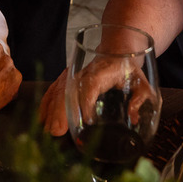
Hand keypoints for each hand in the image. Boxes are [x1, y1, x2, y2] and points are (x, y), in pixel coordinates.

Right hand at [40, 58, 157, 136]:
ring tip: (47, 130)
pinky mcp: (68, 78)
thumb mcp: (141, 82)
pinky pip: (54, 90)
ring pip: (58, 90)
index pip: (91, 85)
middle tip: (57, 131)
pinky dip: (46, 104)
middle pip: (68, 89)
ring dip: (51, 110)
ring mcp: (74, 75)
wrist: (117, 50)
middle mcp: (84, 72)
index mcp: (102, 72)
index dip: (86, 101)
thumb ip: (140, 98)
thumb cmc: (128, 68)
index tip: (87, 119)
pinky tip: (41, 118)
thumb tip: (134, 116)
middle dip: (60, 111)